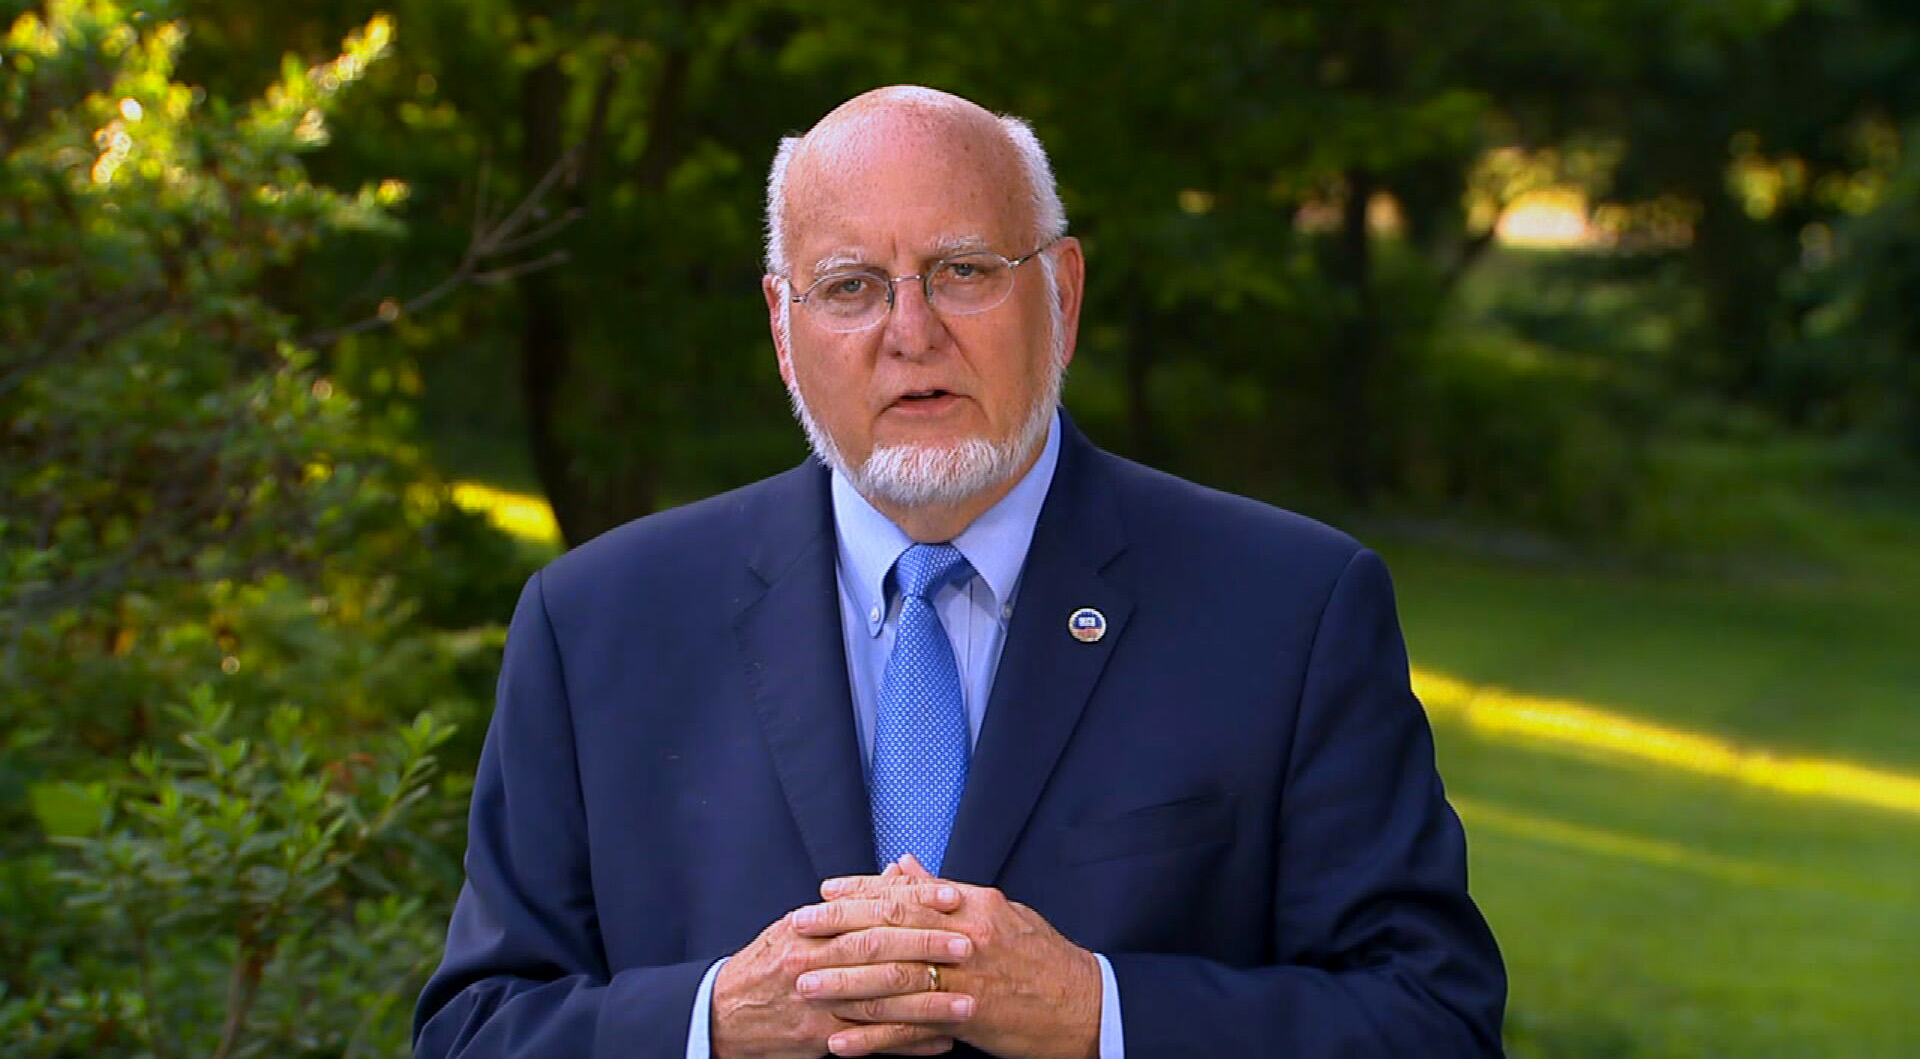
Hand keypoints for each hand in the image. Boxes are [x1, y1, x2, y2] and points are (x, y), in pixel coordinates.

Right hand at [711, 881, 974, 1058]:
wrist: (723, 1014)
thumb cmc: (771, 964)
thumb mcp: (802, 925)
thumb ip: (853, 902)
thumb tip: (898, 872)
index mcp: (812, 925)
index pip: (873, 906)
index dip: (916, 900)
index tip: (955, 897)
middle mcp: (813, 959)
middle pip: (880, 949)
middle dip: (929, 947)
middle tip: (971, 945)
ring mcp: (816, 1002)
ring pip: (881, 1000)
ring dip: (929, 1003)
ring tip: (969, 1002)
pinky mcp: (819, 1038)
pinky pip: (872, 1043)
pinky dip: (909, 1043)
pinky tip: (942, 1040)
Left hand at [822, 859, 1101, 1058]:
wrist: (1085, 1005)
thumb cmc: (1041, 957)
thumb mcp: (998, 911)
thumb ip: (946, 889)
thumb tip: (903, 864)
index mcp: (972, 905)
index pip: (905, 893)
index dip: (860, 892)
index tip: (823, 892)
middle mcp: (965, 936)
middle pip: (889, 929)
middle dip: (838, 930)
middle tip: (797, 930)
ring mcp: (966, 978)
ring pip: (893, 977)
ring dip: (842, 982)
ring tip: (803, 984)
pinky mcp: (968, 1019)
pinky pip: (910, 1030)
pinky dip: (872, 1038)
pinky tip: (839, 1042)